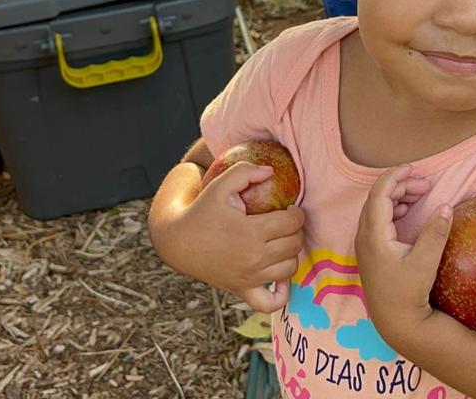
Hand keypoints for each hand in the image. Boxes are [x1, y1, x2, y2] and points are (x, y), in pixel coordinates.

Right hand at [149, 160, 304, 312]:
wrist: (179, 241)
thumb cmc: (202, 210)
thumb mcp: (220, 184)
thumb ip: (246, 172)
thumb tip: (271, 171)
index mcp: (251, 232)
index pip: (292, 223)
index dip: (296, 213)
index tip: (289, 208)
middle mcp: (253, 258)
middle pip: (294, 244)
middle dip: (295, 230)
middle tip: (285, 223)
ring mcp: (249, 277)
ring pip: (290, 268)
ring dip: (290, 254)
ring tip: (280, 242)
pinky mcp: (242, 290)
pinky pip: (271, 303)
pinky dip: (282, 293)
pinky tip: (280, 278)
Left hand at [355, 165, 451, 342]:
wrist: (395, 321)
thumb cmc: (409, 293)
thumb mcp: (425, 262)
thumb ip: (435, 232)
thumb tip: (446, 206)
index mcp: (374, 235)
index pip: (380, 194)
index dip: (396, 177)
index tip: (413, 168)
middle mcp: (364, 236)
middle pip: (377, 198)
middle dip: (401, 185)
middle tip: (425, 184)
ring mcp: (365, 244)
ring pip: (376, 208)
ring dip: (397, 197)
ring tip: (420, 193)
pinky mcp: (370, 251)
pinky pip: (377, 219)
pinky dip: (392, 209)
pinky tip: (406, 211)